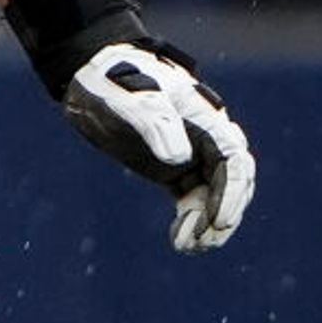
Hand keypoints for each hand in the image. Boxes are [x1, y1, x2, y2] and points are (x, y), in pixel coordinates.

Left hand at [60, 41, 253, 252]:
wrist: (88, 74)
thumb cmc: (113, 79)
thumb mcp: (131, 98)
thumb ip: (156, 123)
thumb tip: (179, 159)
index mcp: (204, 120)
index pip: (234, 160)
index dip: (232, 191)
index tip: (220, 219)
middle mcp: (203, 139)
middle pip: (232, 182)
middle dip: (225, 213)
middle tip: (207, 240)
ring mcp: (188, 154)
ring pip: (213, 196)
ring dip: (208, 223)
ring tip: (190, 248)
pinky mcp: (169, 169)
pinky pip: (191, 199)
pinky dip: (190, 220)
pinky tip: (179, 241)